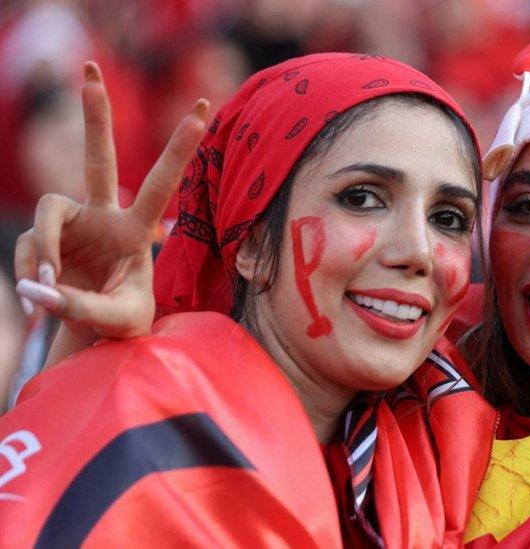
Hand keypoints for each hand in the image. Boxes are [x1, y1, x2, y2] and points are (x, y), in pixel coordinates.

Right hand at [14, 61, 208, 338]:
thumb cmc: (123, 324)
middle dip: (94, 115)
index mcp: (136, 232)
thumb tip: (37, 289)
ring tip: (44, 288)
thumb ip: (80, 307)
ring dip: (42, 249)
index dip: (179, 149)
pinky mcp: (43, 240)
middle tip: (89, 68)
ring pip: (46, 212)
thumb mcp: (117, 321)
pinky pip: (28, 249)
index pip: (161, 185)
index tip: (203, 109)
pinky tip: (36, 304)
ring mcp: (71, 226)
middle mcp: (104, 218)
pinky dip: (27, 274)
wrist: (96, 336)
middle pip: (97, 158)